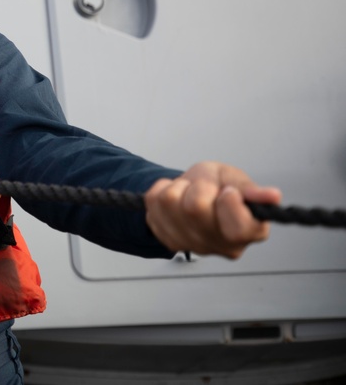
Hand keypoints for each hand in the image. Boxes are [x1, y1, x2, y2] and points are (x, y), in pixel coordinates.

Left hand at [144, 161, 281, 258]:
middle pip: (195, 209)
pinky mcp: (167, 238)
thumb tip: (273, 196)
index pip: (238, 228)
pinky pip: (153, 203)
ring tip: (190, 190)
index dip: (228, 203)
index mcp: (250, 232)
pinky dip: (162, 190)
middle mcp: (223, 246)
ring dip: (178, 187)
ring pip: (170, 203)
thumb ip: (251, 190)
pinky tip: (175, 198)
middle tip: (206, 187)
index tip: (227, 190)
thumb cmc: (220, 186)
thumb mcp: (237, 179)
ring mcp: (193, 245)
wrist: (193, 190)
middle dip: (198, 187)